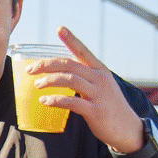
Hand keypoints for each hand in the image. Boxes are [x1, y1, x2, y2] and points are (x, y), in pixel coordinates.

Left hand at [25, 27, 144, 152]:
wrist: (127, 129)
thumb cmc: (109, 107)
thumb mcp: (101, 87)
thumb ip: (84, 78)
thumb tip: (59, 75)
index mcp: (100, 71)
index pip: (83, 51)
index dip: (71, 39)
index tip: (60, 28)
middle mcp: (100, 79)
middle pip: (70, 65)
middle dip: (47, 64)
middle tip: (30, 69)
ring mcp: (98, 94)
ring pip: (70, 80)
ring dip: (49, 80)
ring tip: (36, 84)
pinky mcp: (95, 111)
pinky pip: (72, 102)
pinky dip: (55, 100)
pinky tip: (44, 101)